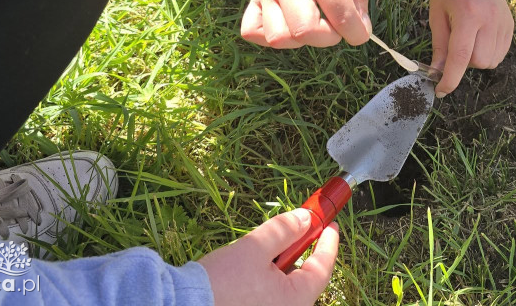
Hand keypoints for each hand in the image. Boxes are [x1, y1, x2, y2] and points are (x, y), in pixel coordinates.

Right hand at [199, 209, 339, 305]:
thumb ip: (283, 231)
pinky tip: (255, 266)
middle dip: (303, 251)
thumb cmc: (221, 281)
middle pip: (305, 278)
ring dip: (284, 263)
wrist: (185, 304)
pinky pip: (272, 294)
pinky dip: (271, 277)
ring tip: (268, 246)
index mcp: (296, 300)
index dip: (328, 243)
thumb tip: (305, 219)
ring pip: (287, 286)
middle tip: (300, 229)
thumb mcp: (254, 248)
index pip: (323, 268)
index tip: (330, 225)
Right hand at [242, 0, 369, 47]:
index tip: (359, 32)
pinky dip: (269, 36)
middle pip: (306, 31)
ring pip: (277, 37)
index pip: (341, 14)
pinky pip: (251, 31)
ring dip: (299, 40)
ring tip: (310, 23)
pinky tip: (286, 24)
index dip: (357, 33)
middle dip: (328, 39)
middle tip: (334, 25)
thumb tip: (361, 27)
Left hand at [429, 0, 513, 95]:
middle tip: (457, 44)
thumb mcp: (436, 16)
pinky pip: (501, 54)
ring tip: (470, 38)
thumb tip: (437, 74)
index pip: (461, 55)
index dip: (450, 78)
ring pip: (492, 61)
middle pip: (479, 61)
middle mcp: (490, 19)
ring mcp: (504, 22)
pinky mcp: (511, 25)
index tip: (441, 90)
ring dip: (477, 59)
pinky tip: (480, 37)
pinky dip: (488, 53)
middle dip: (465, 62)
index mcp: (468, 14)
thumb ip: (439, 46)